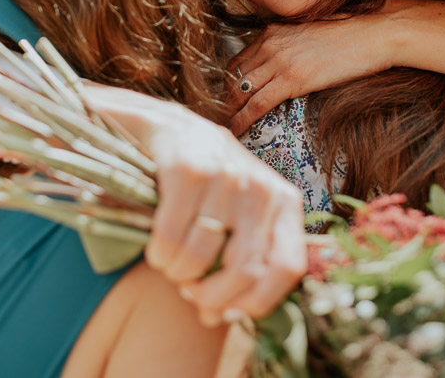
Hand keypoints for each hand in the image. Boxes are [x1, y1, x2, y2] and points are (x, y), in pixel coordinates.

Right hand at [84, 86, 306, 326]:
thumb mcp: (238, 211)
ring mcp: (226, 176)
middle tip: (190, 292)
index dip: (256, 301)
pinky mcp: (188, 169)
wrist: (163, 125)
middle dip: (211, 296)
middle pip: (245, 270)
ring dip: (178, 275)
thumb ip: (243, 257)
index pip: (288, 268)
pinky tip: (155, 251)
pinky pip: (173, 236)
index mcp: (284, 200)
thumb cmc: (204, 182)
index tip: (225, 309)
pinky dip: (160, 255)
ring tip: (170, 266)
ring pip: (203, 257)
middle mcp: (261, 187)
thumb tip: (220, 319)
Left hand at [228, 11, 401, 134]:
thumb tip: (285, 65)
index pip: (239, 59)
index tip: (228, 96)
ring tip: (224, 125)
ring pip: (241, 90)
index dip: (229, 81)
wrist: (375, 32)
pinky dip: (242, 118)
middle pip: (234, 75)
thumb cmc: (352, 34)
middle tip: (221, 115)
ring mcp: (280, 61)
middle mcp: (271, 43)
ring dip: (229, 110)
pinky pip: (257, 103)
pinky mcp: (293, 79)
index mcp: (273, 32)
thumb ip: (291, 46)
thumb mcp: (310, 34)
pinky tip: (237, 128)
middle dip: (225, 97)